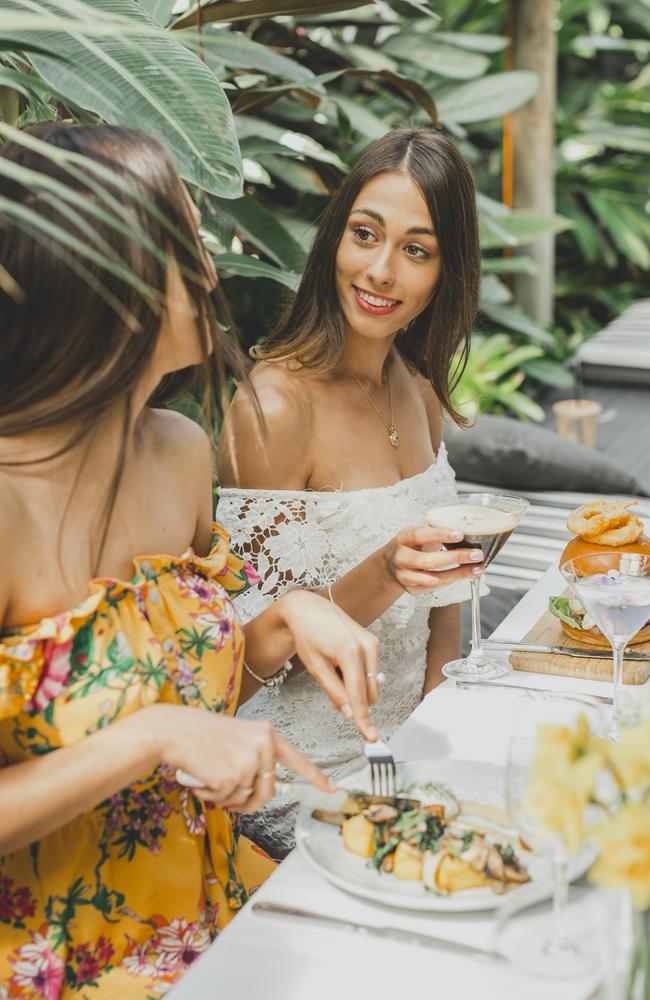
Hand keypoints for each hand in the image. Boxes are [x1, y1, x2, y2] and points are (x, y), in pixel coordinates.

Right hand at [151, 704, 334, 812]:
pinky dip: (212, 796)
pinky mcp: (233, 777)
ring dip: (227, 798)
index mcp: (267, 734)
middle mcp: (264, 746)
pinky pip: (228, 801)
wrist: (173, 730)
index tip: (333, 789)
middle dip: (248, 800)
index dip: (315, 777)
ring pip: (247, 800)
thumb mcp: (238, 739)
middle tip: (224, 790)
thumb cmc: (200, 735)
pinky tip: (200, 778)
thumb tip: (270, 787)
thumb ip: (257, 759)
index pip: (297, 759)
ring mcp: (250, 761)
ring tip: (210, 776)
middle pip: (269, 791)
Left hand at [278, 590, 379, 741]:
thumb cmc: (307, 635)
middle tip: (330, 683)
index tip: (371, 738)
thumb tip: (350, 714)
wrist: (309, 607)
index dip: (363, 719)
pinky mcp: (373, 642)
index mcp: (350, 652)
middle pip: (370, 693)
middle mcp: (367, 647)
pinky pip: (371, 672)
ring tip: (333, 667)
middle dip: (354, 700)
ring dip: (356, 687)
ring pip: (372, 684)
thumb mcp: (315, 667)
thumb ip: (334, 692)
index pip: (359, 695)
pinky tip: (340, 661)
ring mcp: (373, 643)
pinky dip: (357, 676)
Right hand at [383, 526, 483, 595]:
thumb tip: (466, 531)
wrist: (389, 566)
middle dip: (456, 558)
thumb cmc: (410, 546)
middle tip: (476, 554)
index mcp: (403, 539)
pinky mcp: (412, 589)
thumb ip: (435, 533)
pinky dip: (453, 580)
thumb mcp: (417, 535)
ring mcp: (405, 576)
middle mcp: (401, 558)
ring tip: (477, 568)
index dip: (440, 535)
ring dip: (459, 574)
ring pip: (434, 578)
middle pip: (429, 561)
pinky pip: (435, 587)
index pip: (420, 535)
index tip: (460, 534)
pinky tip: (466, 574)